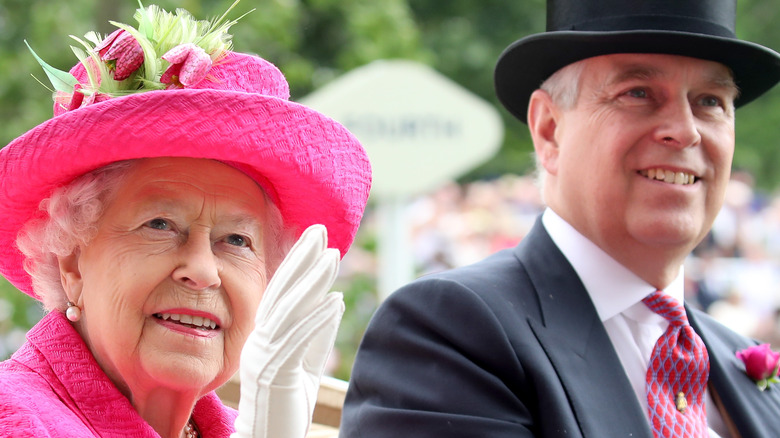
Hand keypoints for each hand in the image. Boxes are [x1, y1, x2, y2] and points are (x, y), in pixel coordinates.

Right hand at [231, 224, 343, 437]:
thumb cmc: (286, 404)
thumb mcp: (307, 363)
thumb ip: (318, 333)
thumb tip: (335, 300)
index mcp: (265, 335)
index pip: (282, 291)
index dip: (297, 262)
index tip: (315, 237)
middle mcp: (260, 340)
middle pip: (282, 292)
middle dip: (302, 258)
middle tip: (320, 230)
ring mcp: (264, 355)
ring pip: (289, 310)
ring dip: (312, 281)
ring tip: (332, 256)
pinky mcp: (276, 372)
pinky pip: (298, 340)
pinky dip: (317, 319)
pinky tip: (335, 300)